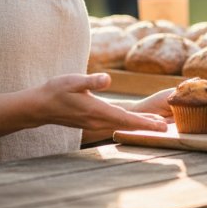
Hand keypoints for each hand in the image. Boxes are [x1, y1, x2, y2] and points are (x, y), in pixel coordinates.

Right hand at [36, 73, 167, 134]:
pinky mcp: (91, 121)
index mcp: (97, 110)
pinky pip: (114, 124)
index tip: (160, 127)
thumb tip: (108, 79)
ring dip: (138, 126)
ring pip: (121, 125)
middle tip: (166, 128)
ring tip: (155, 124)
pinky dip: (127, 123)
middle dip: (146, 127)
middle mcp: (97, 119)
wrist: (40, 106)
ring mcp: (94, 122)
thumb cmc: (56, 91)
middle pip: (127, 125)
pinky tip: (132, 121)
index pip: (125, 119)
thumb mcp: (73, 80)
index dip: (144, 123)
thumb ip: (91, 80)